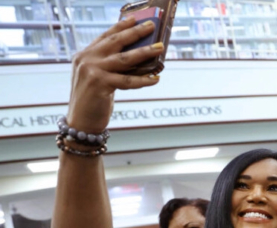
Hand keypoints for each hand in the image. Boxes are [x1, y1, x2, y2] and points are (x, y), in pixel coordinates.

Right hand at [67, 18, 163, 132]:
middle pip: (115, 42)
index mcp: (84, 56)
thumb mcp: (99, 77)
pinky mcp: (99, 84)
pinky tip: (156, 79)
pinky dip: (143, 80)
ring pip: (124, 59)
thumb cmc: (93, 100)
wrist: (81, 122)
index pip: (105, 36)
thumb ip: (111, 65)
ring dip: (144, 52)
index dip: (120, 26)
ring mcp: (91, 71)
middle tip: (151, 26)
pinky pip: (127, 80)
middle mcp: (86, 59)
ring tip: (159, 48)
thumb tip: (139, 56)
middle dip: (135, 33)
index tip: (134, 19)